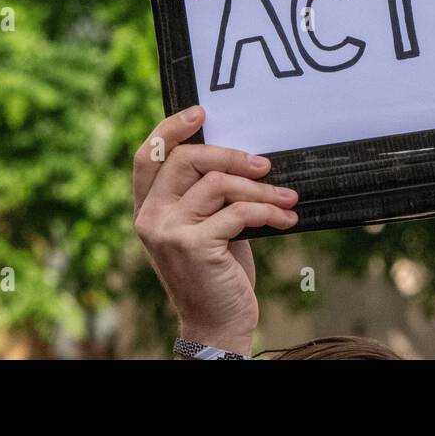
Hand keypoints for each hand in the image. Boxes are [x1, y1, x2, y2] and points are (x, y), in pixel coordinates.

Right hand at [133, 106, 298, 355]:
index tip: (201, 112)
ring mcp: (168, 231)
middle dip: (231, 155)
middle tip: (265, 164)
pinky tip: (287, 218)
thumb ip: (208, 193)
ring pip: (218, 185)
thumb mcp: (207, 225)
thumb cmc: (218, 270)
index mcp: (149, 208)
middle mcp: (150, 218)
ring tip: (287, 199)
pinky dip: (269, 211)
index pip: (147, 157)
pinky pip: (238, 212)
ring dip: (262, 189)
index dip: (170, 129)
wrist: (218, 323)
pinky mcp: (193, 245)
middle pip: (187, 160)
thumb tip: (241, 155)